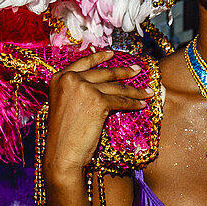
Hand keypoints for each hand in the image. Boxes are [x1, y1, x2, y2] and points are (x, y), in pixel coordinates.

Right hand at [45, 50, 153, 179]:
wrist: (61, 152)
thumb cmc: (63, 134)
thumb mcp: (63, 103)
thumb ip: (74, 90)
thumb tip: (95, 83)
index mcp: (59, 77)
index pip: (83, 62)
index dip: (99, 57)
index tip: (112, 53)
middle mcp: (70, 79)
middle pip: (103, 73)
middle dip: (124, 72)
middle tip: (137, 70)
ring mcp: (84, 88)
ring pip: (115, 87)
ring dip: (134, 90)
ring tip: (147, 91)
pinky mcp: (98, 101)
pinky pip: (120, 100)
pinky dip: (133, 103)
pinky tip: (141, 104)